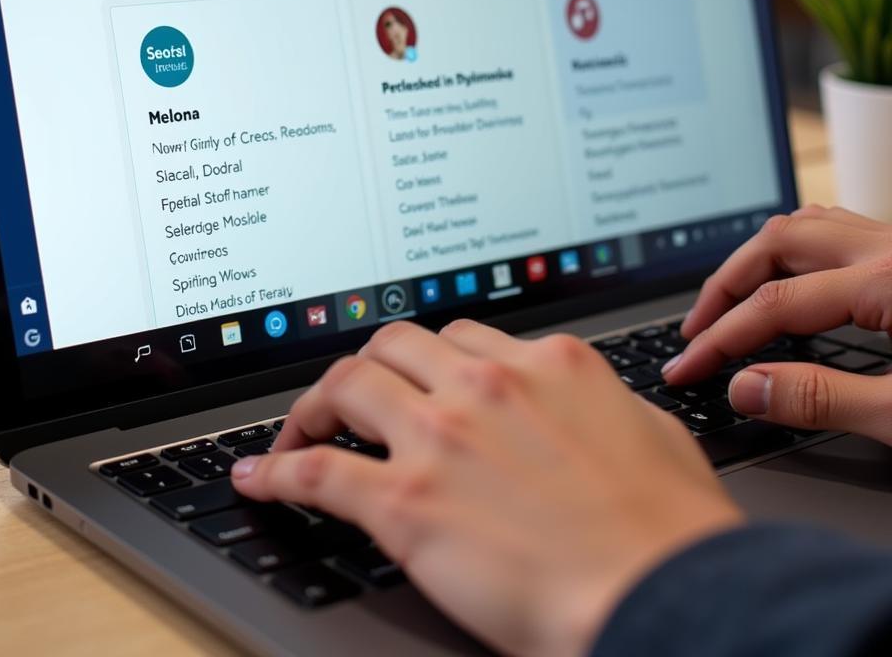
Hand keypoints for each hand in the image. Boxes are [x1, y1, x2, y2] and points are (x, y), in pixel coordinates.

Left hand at [231, 320, 740, 656]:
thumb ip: (604, 403)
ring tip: (302, 427)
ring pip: (349, 384)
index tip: (417, 378)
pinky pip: (319, 470)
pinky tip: (260, 478)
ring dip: (316, 404)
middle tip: (354, 397)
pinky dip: (280, 468)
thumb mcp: (652, 432)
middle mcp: (485, 384)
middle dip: (370, 366)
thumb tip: (588, 402)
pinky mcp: (406, 501)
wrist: (662, 590)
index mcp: (545, 364)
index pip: (462, 337)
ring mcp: (441, 437)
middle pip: (395, 345)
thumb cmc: (668, 526)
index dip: (431, 361)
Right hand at [666, 206, 891, 441]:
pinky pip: (840, 231)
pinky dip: (800, 252)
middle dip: (726, 285)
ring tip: (732, 301)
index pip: (775, 304)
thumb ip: (825, 400)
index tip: (687, 368)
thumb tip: (745, 389)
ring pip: (809, 225)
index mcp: (889, 282)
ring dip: (759, 260)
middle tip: (697, 330)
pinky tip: (793, 280)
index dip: (721, 339)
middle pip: (778, 242)